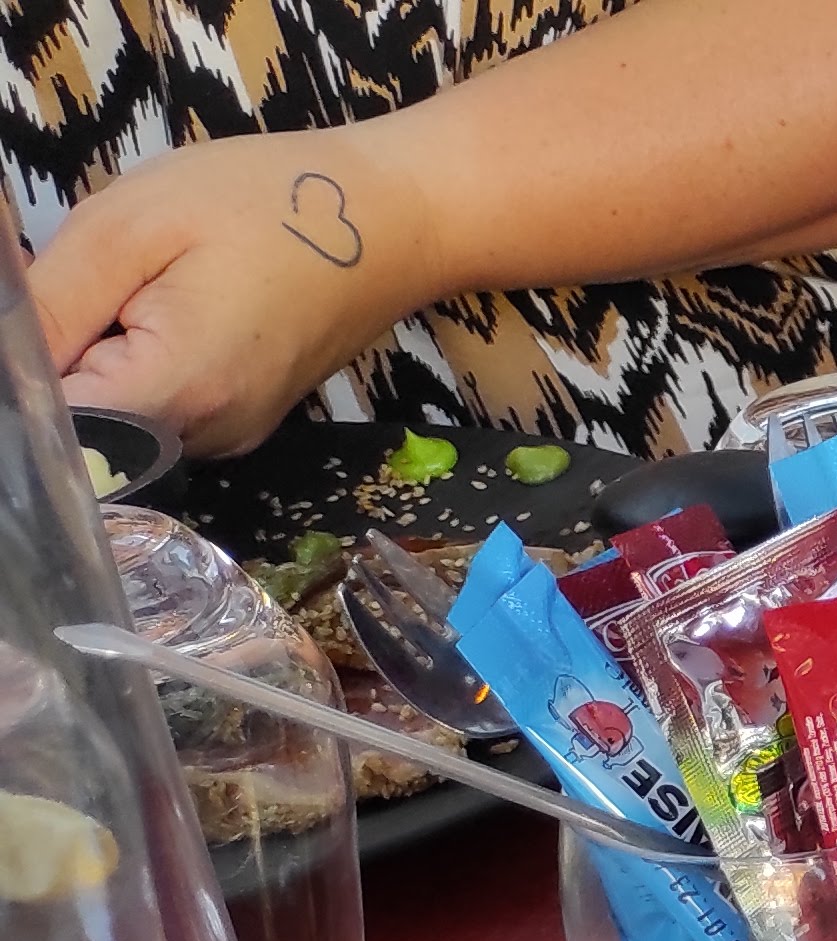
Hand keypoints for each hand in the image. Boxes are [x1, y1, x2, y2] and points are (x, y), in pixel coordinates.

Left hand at [32, 131, 443, 455]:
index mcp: (174, 395)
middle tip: (97, 280)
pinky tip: (165, 307)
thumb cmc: (272, 203)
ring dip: (94, 361)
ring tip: (136, 288)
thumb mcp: (137, 224)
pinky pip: (153, 410)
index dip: (23, 377)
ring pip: (112, 420)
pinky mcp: (236, 421)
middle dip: (57, 362)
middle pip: (78, 428)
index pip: (48, 426)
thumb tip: (4, 359)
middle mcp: (200, 440)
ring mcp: (225, 437)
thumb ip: (53, 299)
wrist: (397, 219)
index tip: (44, 314)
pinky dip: (133, 365)